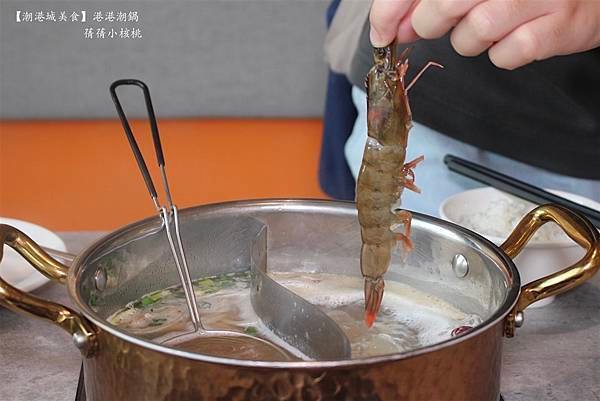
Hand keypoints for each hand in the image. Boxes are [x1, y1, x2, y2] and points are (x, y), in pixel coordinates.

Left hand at [370, 0, 599, 69]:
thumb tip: (395, 23)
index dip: (391, 9)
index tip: (382, 32)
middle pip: (442, 8)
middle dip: (431, 24)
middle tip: (442, 21)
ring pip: (472, 35)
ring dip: (470, 40)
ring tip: (490, 24)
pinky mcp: (558, 25)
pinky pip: (506, 56)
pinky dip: (503, 54)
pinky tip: (516, 36)